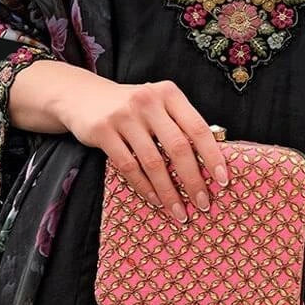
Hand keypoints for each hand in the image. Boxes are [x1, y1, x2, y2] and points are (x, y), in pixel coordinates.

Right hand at [64, 76, 229, 221]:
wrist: (81, 95)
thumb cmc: (131, 106)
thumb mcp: (157, 104)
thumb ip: (179, 123)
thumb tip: (210, 160)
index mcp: (169, 94)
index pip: (198, 128)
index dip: (213, 156)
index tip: (223, 180)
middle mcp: (148, 101)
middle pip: (178, 147)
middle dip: (193, 180)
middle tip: (203, 203)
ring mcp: (124, 115)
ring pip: (153, 162)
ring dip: (168, 191)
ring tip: (179, 211)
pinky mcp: (103, 131)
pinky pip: (128, 166)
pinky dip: (144, 186)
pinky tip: (154, 199)